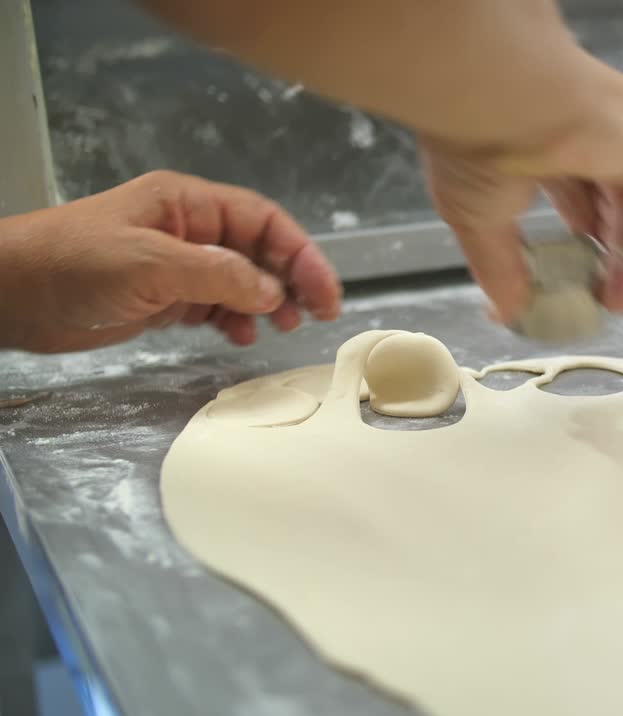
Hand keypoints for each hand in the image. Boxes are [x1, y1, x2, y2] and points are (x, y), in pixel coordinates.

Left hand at [0, 171, 342, 352]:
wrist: (8, 294)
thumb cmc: (73, 265)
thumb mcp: (151, 264)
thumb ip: (218, 276)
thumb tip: (272, 293)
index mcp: (188, 204)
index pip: (263, 221)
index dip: (301, 253)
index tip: (326, 292)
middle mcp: (188, 231)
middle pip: (258, 250)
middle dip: (291, 279)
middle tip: (318, 315)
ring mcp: (174, 266)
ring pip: (240, 281)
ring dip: (267, 303)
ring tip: (283, 329)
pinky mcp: (160, 299)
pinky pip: (213, 307)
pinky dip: (233, 322)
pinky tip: (240, 338)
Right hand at [422, 59, 622, 324]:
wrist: (505, 99)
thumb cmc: (479, 146)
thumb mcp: (479, 221)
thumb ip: (500, 269)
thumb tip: (506, 314)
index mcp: (540, 139)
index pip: (568, 193)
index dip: (571, 241)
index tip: (568, 284)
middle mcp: (584, 134)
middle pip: (604, 203)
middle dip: (600, 254)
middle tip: (595, 298)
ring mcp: (618, 137)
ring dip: (622, 262)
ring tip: (613, 307)